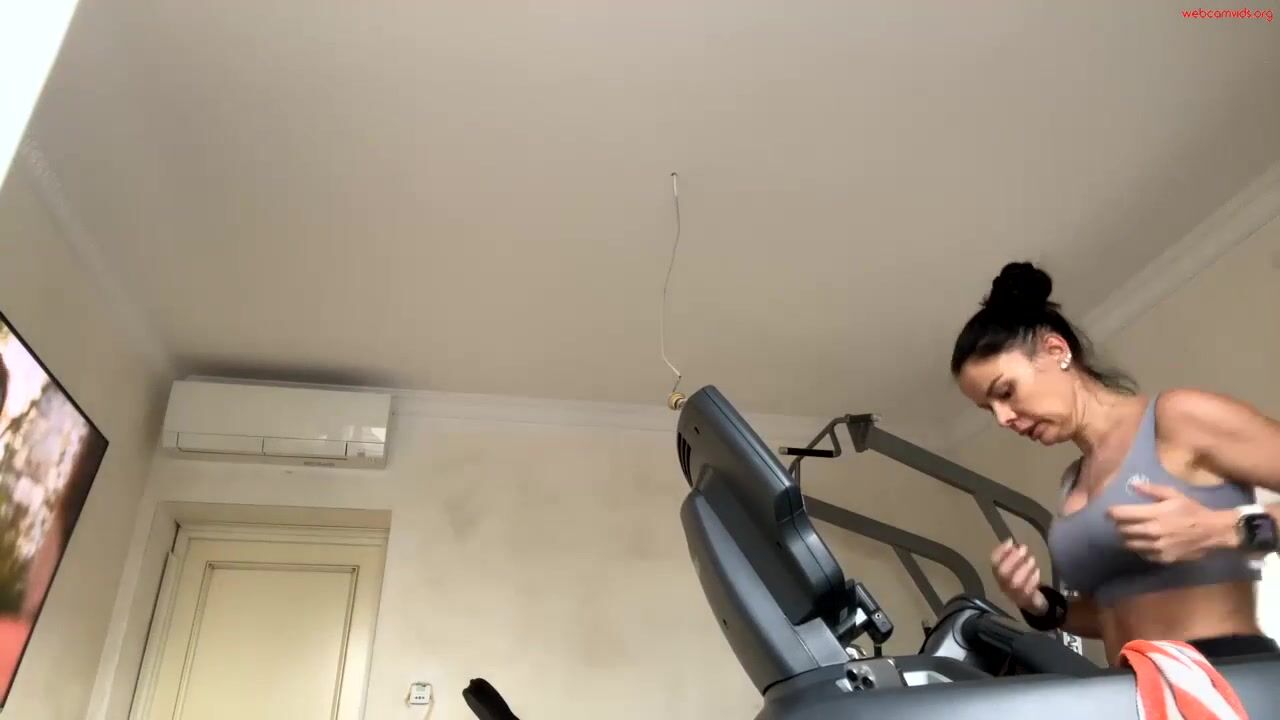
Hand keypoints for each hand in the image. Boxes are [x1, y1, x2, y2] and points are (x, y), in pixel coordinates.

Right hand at [990, 539, 1046, 612]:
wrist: (1029, 602)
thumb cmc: (1021, 579)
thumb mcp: (1014, 566)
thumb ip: (1011, 555)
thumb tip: (1010, 542)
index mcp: (998, 574)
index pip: (994, 562)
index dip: (1001, 551)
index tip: (1011, 541)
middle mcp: (1002, 585)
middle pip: (1003, 572)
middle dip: (1013, 558)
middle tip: (1024, 549)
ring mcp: (1013, 594)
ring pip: (1015, 582)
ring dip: (1024, 568)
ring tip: (1032, 560)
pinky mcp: (1025, 600)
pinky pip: (1027, 591)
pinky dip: (1033, 579)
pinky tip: (1037, 572)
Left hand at [1107, 483, 1237, 563]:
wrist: (1213, 532)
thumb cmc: (1192, 510)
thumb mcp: (1174, 494)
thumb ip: (1151, 490)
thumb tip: (1132, 485)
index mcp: (1154, 514)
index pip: (1122, 514)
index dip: (1111, 513)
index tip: (1109, 512)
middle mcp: (1152, 532)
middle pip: (1122, 530)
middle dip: (1119, 525)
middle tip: (1120, 522)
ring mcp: (1157, 547)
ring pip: (1129, 544)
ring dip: (1127, 537)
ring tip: (1130, 532)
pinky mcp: (1162, 558)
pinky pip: (1142, 554)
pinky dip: (1139, 548)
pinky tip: (1144, 542)